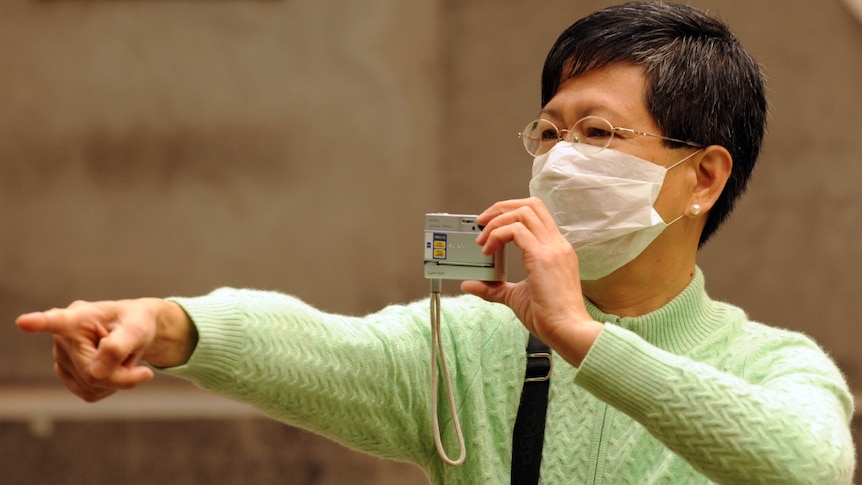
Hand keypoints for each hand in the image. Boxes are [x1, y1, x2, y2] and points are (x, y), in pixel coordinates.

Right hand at [16, 298, 190, 401]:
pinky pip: (90, 393)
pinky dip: (109, 388)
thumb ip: (119, 347)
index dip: (40, 323)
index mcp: (79, 316)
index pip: (56, 321)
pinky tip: (114, 370)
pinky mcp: (66, 374)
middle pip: (91, 373)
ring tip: (122, 359)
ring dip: (116, 381)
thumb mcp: (138, 329)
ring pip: (91, 386)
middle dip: (122, 376)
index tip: (24, 322)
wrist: (135, 330)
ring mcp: (61, 357)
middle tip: (144, 370)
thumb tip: (95, 373)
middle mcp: (63, 337)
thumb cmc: (136, 323)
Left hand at [461, 197, 600, 364]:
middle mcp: (556, 244)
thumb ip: (494, 288)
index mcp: (555, 249)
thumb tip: (469, 284)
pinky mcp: (543, 257)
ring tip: (482, 240)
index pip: (536, 214)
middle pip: (530, 205)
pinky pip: (516, 230)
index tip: (490, 225)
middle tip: (481, 223)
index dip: (510, 213)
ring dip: (497, 221)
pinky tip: (488, 251)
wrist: (568, 331)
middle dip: (501, 208)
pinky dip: (497, 235)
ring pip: (523, 212)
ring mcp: (552, 248)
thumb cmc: (549, 317)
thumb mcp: (515, 297)